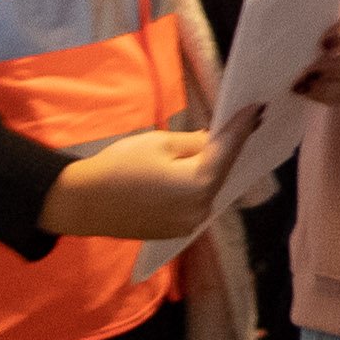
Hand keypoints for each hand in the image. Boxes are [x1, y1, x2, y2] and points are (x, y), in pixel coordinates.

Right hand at [41, 116, 259, 240]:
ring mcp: (189, 224)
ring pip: (210, 187)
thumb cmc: (118, 167)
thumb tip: (216, 139)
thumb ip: (195, 142)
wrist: (82, 203)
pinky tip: (199, 168)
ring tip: (224, 142)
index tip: (257, 109)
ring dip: (215, 167)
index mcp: (198, 185)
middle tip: (244, 121)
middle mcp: (200, 209)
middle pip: (221, 172)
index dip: (242, 127)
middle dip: (229, 147)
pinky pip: (196, 201)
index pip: (228, 150)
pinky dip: (198, 184)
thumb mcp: (159, 144)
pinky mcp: (177, 230)